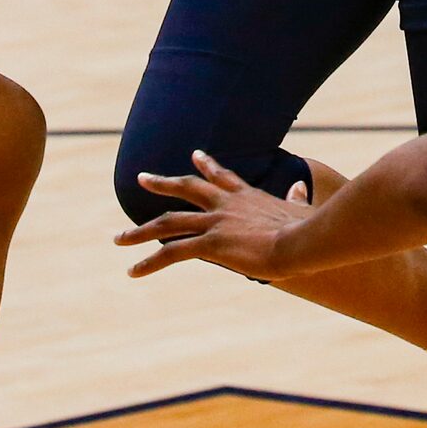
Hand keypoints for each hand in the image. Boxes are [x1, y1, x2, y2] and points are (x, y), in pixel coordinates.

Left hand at [115, 150, 312, 279]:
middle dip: (162, 184)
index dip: (208, 166)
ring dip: (139, 231)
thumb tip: (300, 185)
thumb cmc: (308, 229)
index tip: (195, 155)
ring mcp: (215, 223)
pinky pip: (170, 252)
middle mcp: (226, 204)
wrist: (302, 242)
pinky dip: (149, 262)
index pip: (223, 176)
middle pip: (186, 189)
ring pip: (167, 223)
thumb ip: (296, 197)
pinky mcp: (210, 244)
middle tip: (142, 177)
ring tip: (118, 238)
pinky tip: (132, 272)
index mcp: (248, 196)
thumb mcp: (300, 209)